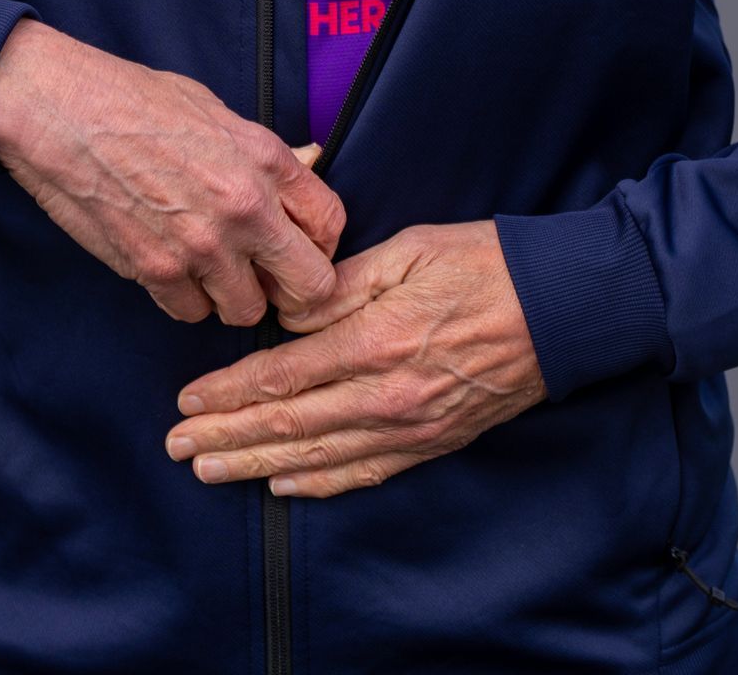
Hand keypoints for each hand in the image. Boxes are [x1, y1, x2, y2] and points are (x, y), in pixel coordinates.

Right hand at [0, 19, 345, 324]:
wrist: (59, 109)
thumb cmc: (130, 98)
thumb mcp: (211, 108)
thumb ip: (262, 151)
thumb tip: (306, 165)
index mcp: (263, 158)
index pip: (331, 226)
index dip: (320, 243)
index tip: (299, 246)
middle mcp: (243, 207)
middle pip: (309, 287)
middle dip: (293, 289)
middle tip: (267, 278)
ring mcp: (200, 245)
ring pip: (247, 312)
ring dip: (231, 296)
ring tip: (207, 266)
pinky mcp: (155, 270)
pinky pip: (190, 312)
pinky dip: (182, 297)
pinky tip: (166, 263)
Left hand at [165, 220, 545, 495]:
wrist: (560, 307)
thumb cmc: (480, 263)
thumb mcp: (404, 250)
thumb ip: (339, 285)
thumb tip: (287, 313)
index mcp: (376, 340)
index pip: (283, 377)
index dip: (229, 393)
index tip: (186, 402)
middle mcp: (388, 395)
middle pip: (290, 427)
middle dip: (227, 438)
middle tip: (178, 448)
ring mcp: (412, 427)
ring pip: (320, 458)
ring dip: (259, 466)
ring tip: (211, 471)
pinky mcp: (433, 442)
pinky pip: (366, 472)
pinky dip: (320, 483)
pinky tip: (285, 487)